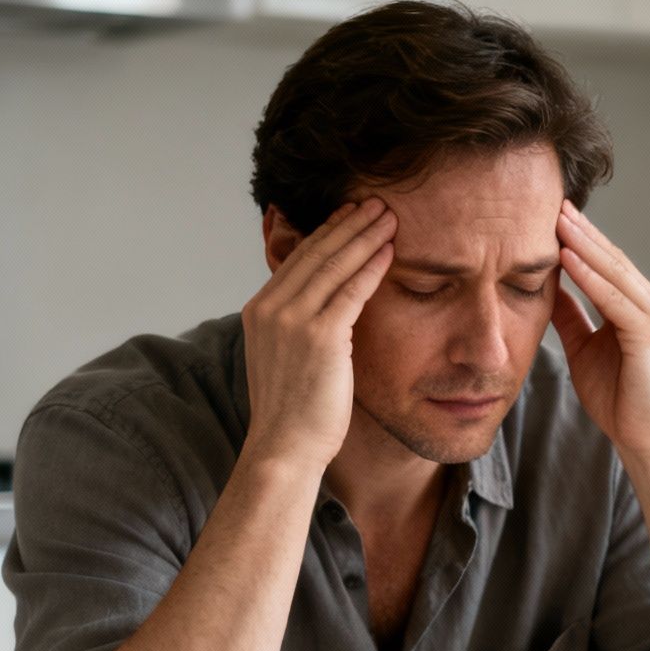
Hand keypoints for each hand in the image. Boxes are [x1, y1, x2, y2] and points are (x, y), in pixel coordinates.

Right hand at [239, 198, 396, 471]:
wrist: (284, 448)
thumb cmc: (294, 413)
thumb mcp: (288, 358)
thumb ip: (300, 328)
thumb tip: (327, 311)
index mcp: (259, 311)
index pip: (298, 259)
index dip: (327, 233)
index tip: (350, 215)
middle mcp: (270, 308)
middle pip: (315, 252)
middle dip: (349, 223)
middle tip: (376, 202)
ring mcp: (291, 320)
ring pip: (334, 265)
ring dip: (364, 236)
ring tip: (389, 215)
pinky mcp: (319, 336)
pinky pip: (351, 291)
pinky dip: (371, 267)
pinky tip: (389, 251)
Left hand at [552, 200, 649, 467]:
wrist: (648, 441)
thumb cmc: (621, 401)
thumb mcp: (584, 349)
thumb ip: (571, 317)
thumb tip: (548, 286)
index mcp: (639, 306)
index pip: (606, 263)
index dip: (580, 238)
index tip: (551, 214)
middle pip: (611, 258)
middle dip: (581, 230)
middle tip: (554, 201)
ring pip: (613, 271)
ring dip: (583, 244)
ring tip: (556, 219)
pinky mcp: (648, 335)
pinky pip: (614, 299)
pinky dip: (590, 277)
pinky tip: (567, 258)